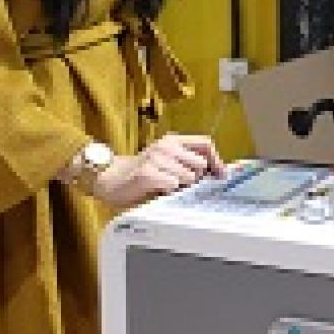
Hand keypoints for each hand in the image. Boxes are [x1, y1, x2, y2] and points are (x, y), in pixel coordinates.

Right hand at [89, 133, 223, 208]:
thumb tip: (219, 173)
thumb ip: (189, 163)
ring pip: (189, 177)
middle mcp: (166, 146)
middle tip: (182, 185)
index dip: (217, 161)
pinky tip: (158, 190)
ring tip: (166, 187)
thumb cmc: (143, 174)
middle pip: (201, 164)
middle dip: (197, 178)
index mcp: (173, 141)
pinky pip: (173, 185)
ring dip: (182, 187)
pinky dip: (169, 192)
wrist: (111, 180)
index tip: (222, 176)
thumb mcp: (168, 163)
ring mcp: (156, 158)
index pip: (205, 144)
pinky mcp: (147, 173)